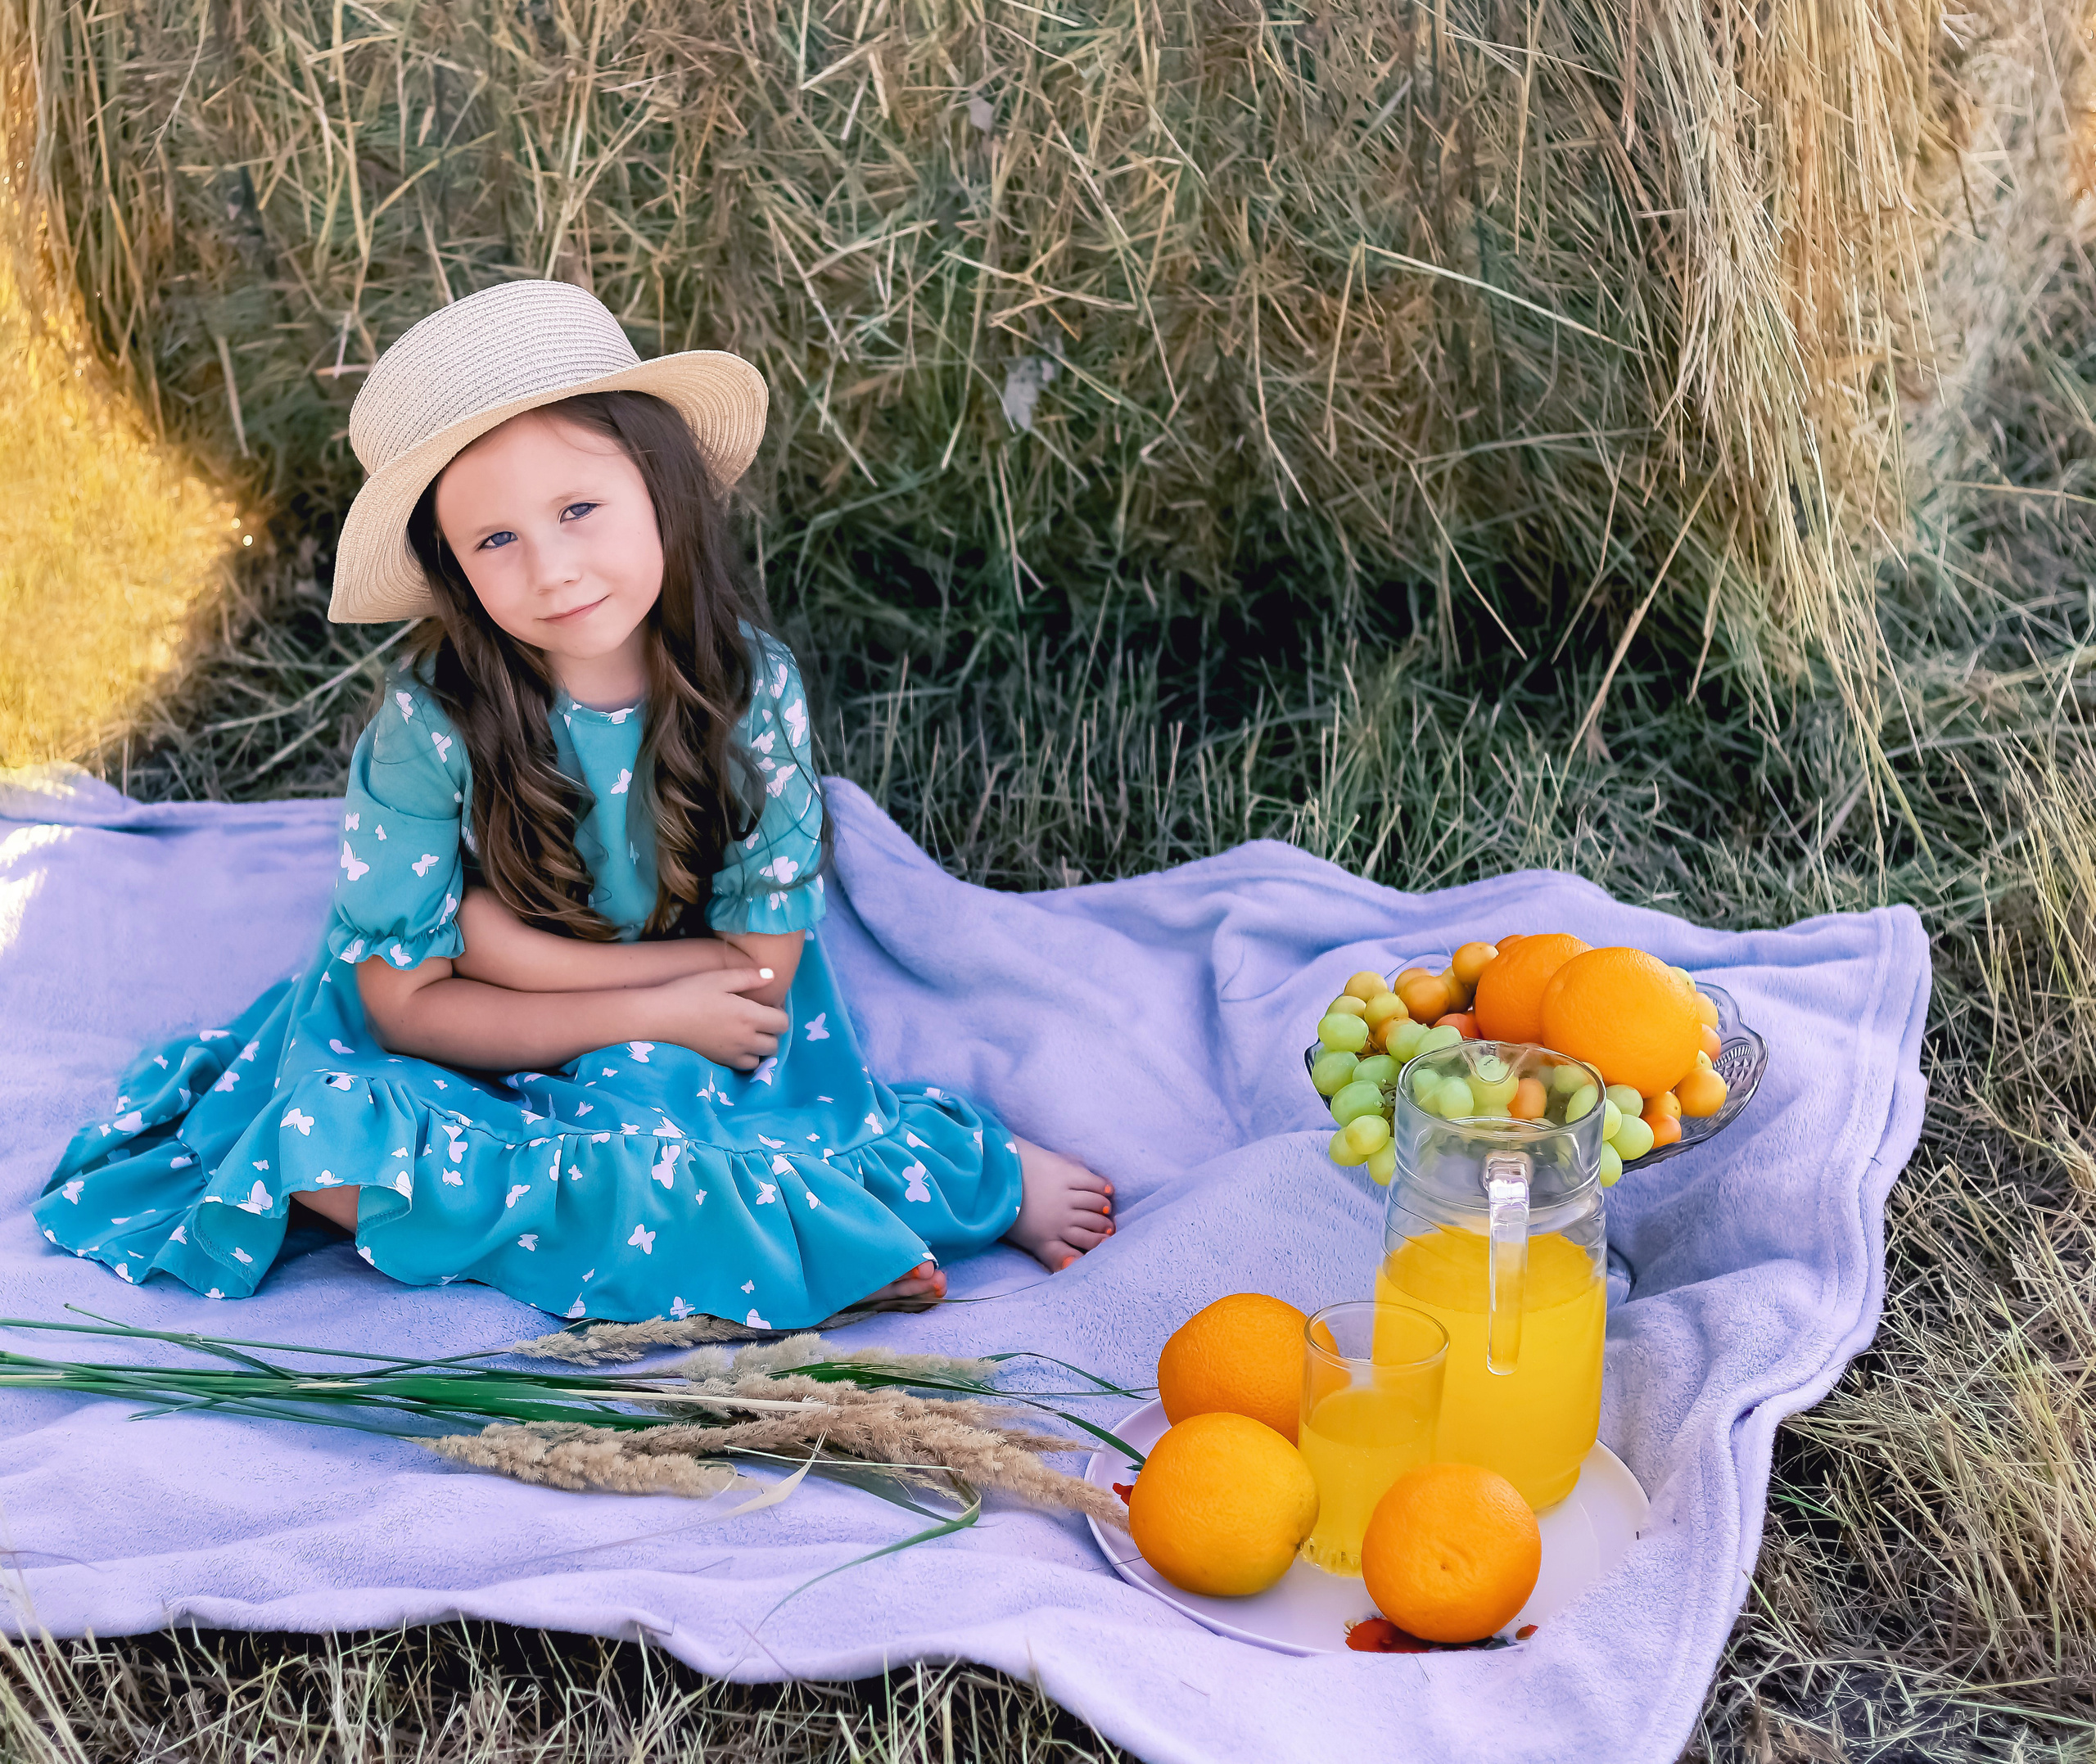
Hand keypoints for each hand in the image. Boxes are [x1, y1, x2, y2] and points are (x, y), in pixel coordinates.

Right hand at [645, 967, 789, 1069]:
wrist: (660, 1017)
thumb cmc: (688, 992)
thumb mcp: (719, 978)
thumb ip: (749, 977)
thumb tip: (772, 975)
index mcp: (748, 1015)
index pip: (782, 1023)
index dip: (779, 1013)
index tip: (768, 1005)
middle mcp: (744, 1038)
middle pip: (775, 1043)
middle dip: (772, 1031)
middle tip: (760, 1018)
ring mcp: (731, 1053)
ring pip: (761, 1058)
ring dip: (761, 1047)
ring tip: (749, 1033)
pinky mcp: (718, 1061)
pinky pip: (743, 1066)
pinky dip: (746, 1057)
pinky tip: (735, 1043)